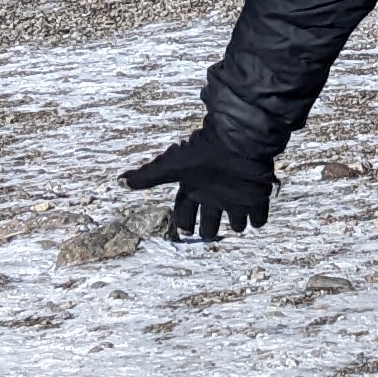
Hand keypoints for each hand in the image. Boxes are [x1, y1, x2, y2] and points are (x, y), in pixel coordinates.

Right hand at [122, 127, 274, 240]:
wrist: (236, 141)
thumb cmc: (202, 152)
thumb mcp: (171, 166)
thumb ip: (148, 176)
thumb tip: (119, 181)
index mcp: (193, 187)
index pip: (185, 209)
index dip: (184, 220)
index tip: (182, 231)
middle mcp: (214, 194)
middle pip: (210, 217)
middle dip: (208, 228)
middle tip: (206, 236)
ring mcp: (235, 197)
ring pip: (235, 218)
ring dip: (236, 225)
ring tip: (235, 228)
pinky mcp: (255, 197)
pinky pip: (258, 216)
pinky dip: (257, 220)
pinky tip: (255, 222)